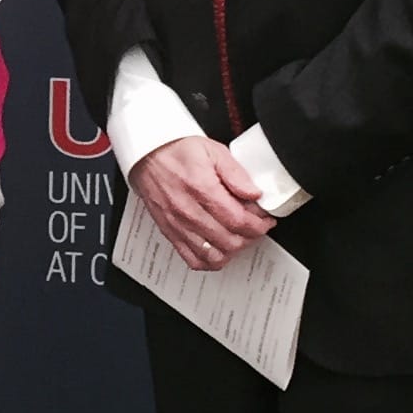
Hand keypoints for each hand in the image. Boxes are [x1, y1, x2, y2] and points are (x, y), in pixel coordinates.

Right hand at [129, 136, 275, 272]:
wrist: (147, 155)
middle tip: (255, 226)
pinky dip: (210, 261)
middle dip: (250, 236)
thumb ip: (236, 174)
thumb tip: (254, 193)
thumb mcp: (214, 151)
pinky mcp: (171, 233)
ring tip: (239, 237)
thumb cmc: (177, 151)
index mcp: (202, 190)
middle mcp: (189, 212)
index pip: (239, 221)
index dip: (259, 224)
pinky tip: (219, 249)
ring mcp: (179, 225)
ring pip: (214, 255)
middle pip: (230, 241)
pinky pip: (193, 260)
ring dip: (232, 250)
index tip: (265, 220)